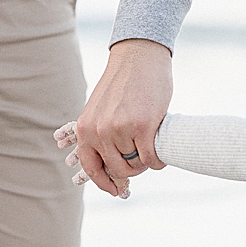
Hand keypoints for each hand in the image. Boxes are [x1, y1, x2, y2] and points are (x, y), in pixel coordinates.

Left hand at [61, 38, 171, 197]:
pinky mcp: (142, 126)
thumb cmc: (123, 84)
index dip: (104, 183)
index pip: (91, 167)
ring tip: (151, 148)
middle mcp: (99, 131)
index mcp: (85, 128)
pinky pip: (151, 158)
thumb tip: (111, 167)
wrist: (138, 56)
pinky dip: (158, 161)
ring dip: (146, 162)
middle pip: (118, 169)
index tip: (115, 190)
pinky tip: (160, 155)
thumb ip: (100, 135)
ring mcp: (120, 130)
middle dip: (132, 170)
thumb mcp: (100, 109)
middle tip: (142, 161)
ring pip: (136, 164)